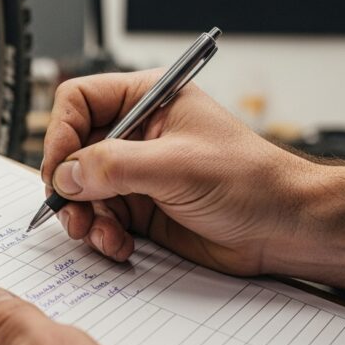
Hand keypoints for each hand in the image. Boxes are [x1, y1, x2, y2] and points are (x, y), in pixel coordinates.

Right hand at [41, 70, 344, 293]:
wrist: (285, 229)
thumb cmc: (251, 181)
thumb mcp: (176, 166)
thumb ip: (114, 167)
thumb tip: (66, 174)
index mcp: (145, 99)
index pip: (78, 101)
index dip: (61, 133)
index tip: (59, 168)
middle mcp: (135, 133)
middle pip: (72, 150)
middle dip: (69, 185)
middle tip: (71, 212)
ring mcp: (136, 172)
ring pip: (81, 189)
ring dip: (83, 216)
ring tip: (97, 234)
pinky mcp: (140, 208)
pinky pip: (100, 218)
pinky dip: (102, 234)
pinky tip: (118, 245)